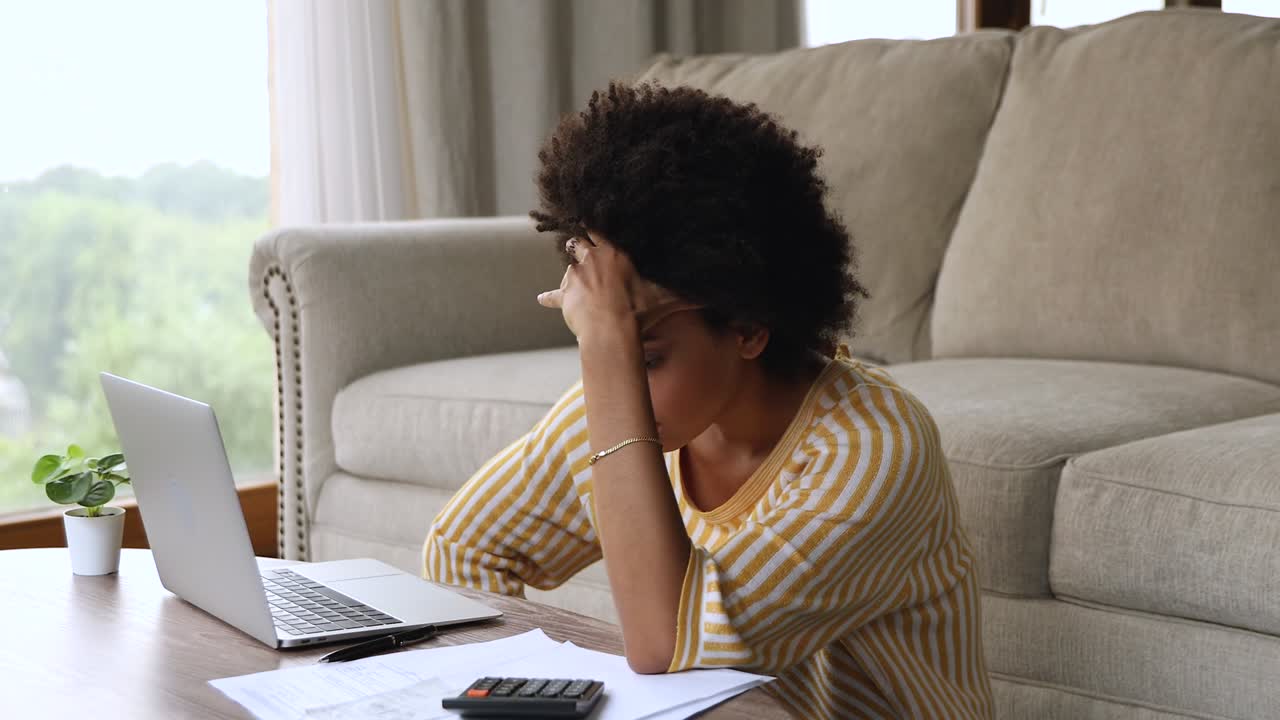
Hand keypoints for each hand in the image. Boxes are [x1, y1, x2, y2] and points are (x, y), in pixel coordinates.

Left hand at [536, 231, 701, 340]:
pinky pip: (554, 296)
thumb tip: (717, 298)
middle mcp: (592, 259)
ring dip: (573, 272)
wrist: (611, 330)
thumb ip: (688, 296)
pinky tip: (541, 299)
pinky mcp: (564, 296)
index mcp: (614, 253)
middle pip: (580, 243)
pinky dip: (549, 298)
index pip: (601, 232)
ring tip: (576, 277)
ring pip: (569, 267)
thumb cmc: (639, 311)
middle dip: (581, 245)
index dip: (596, 228)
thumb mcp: (666, 300)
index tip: (592, 221)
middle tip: (582, 247)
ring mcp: (576, 277)